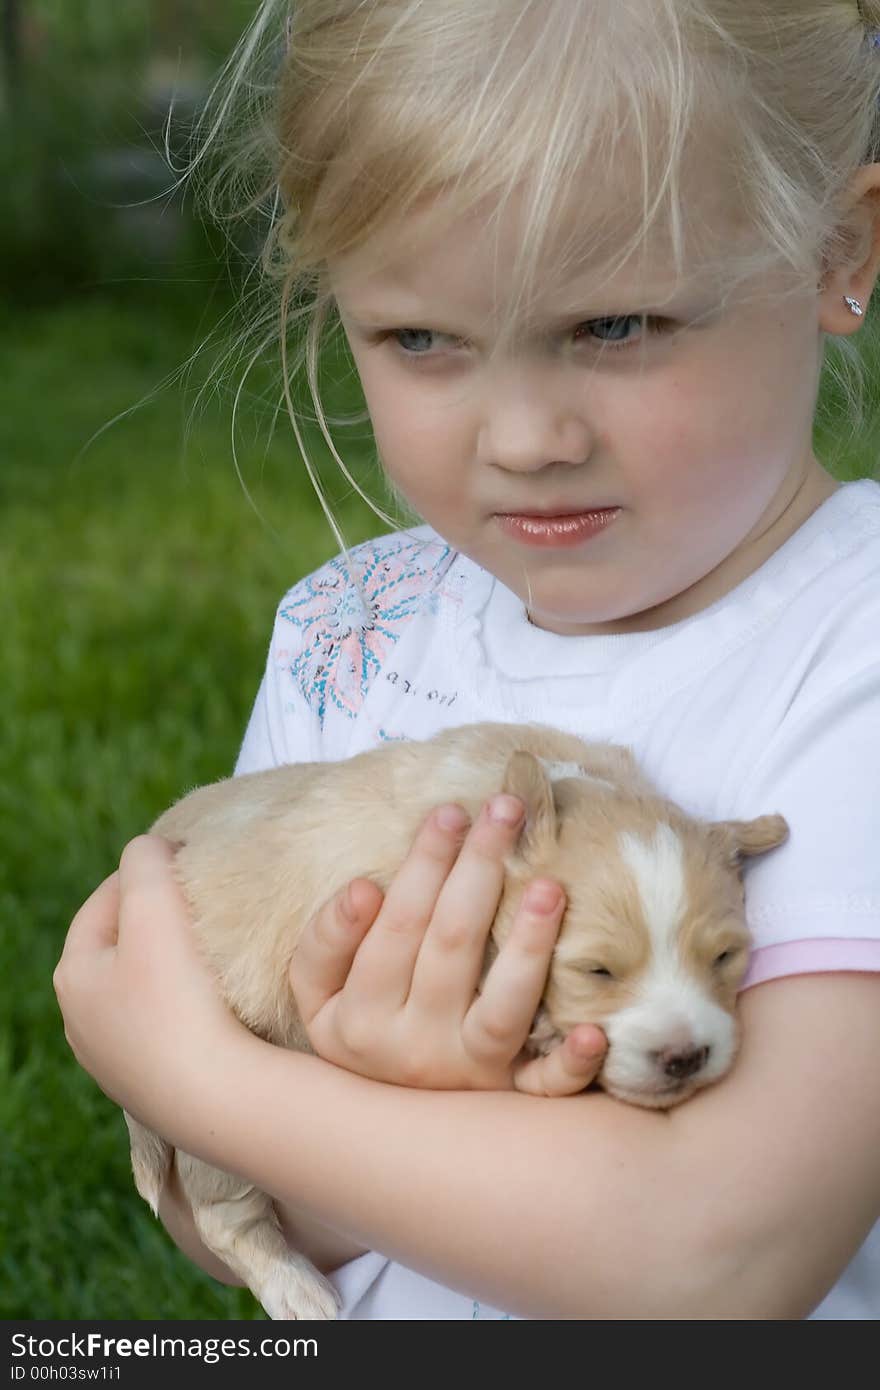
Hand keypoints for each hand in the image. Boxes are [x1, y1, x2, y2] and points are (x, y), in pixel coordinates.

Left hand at [53, 836, 247, 1128]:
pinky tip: (220, 1003)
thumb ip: (146, 862)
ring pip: (145, 989)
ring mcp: (117, 1060)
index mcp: (73, 976)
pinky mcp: (153, 1086)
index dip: (145, 872)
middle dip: (158, 919)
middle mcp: (83, 1022)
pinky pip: (168, 1026)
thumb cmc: (179, 997)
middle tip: (204, 903)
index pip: (104, 902)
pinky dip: (188, 1006)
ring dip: (174, 965)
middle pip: (123, 947)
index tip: (189, 860)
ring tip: (217, 952)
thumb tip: (149, 847)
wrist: (214, 1096)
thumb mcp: (155, 908)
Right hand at [291, 796, 606, 1095]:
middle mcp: (414, 1049)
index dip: (425, 864)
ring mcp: (467, 1075)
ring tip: (550, 886)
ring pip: (503, 1011)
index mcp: (359, 1016)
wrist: (378, 1125)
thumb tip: (365, 889)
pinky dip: (571, 1064)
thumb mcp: (318, 989)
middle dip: (480, 870)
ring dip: (529, 947)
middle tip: (507, 810)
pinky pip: (545, 1087)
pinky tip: (594, 1030)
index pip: (398, 924)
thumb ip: (328, 939)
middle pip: (451, 947)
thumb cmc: (359, 1024)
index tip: (451, 812)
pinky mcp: (510, 1097)